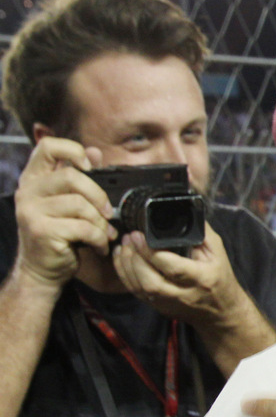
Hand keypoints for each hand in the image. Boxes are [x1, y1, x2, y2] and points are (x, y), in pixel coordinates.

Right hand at [11, 137, 115, 293]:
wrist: (42, 270)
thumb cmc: (59, 235)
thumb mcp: (67, 203)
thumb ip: (80, 178)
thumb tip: (96, 152)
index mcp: (33, 179)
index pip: (47, 146)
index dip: (72, 150)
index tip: (89, 166)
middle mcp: (28, 191)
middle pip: (71, 176)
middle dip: (98, 195)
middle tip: (107, 213)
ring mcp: (31, 211)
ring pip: (80, 204)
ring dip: (100, 222)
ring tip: (104, 234)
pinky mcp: (42, 230)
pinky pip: (84, 227)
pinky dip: (99, 238)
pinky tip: (99, 246)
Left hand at [113, 221, 250, 326]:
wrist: (222, 312)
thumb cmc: (220, 279)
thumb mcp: (219, 254)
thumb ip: (202, 234)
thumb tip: (186, 212)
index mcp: (202, 278)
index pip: (174, 268)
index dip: (152, 252)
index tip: (139, 235)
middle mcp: (184, 294)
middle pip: (152, 282)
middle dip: (135, 259)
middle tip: (129, 238)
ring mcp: (169, 303)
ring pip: (140, 289)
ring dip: (126, 266)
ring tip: (124, 246)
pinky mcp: (159, 307)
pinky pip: (135, 293)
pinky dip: (124, 275)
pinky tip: (123, 258)